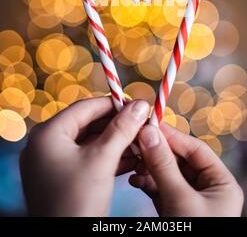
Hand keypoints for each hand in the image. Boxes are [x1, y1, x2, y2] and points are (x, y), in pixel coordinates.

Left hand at [20, 97, 148, 215]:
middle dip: (117, 126)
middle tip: (142, 125)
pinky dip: (108, 159)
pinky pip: (86, 161)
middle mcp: (45, 146)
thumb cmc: (77, 202)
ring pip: (89, 144)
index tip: (138, 105)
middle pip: (88, 124)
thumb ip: (122, 129)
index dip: (114, 104)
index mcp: (48, 134)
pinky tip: (131, 160)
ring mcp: (51, 165)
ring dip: (116, 143)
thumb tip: (140, 105)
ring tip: (141, 143)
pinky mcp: (61, 180)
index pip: (85, 107)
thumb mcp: (103, 160)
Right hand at [130, 123, 243, 216]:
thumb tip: (148, 132)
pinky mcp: (175, 211)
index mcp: (222, 184)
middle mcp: (208, 190)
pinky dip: (147, 183)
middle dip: (157, 152)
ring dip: (149, 167)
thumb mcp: (180, 199)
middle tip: (136, 140)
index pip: (196, 150)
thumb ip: (163, 165)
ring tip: (132, 161)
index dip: (172, 136)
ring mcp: (190, 201)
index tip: (149, 125)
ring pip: (167, 174)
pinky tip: (135, 178)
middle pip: (180, 160)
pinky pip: (160, 189)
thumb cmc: (196, 236)